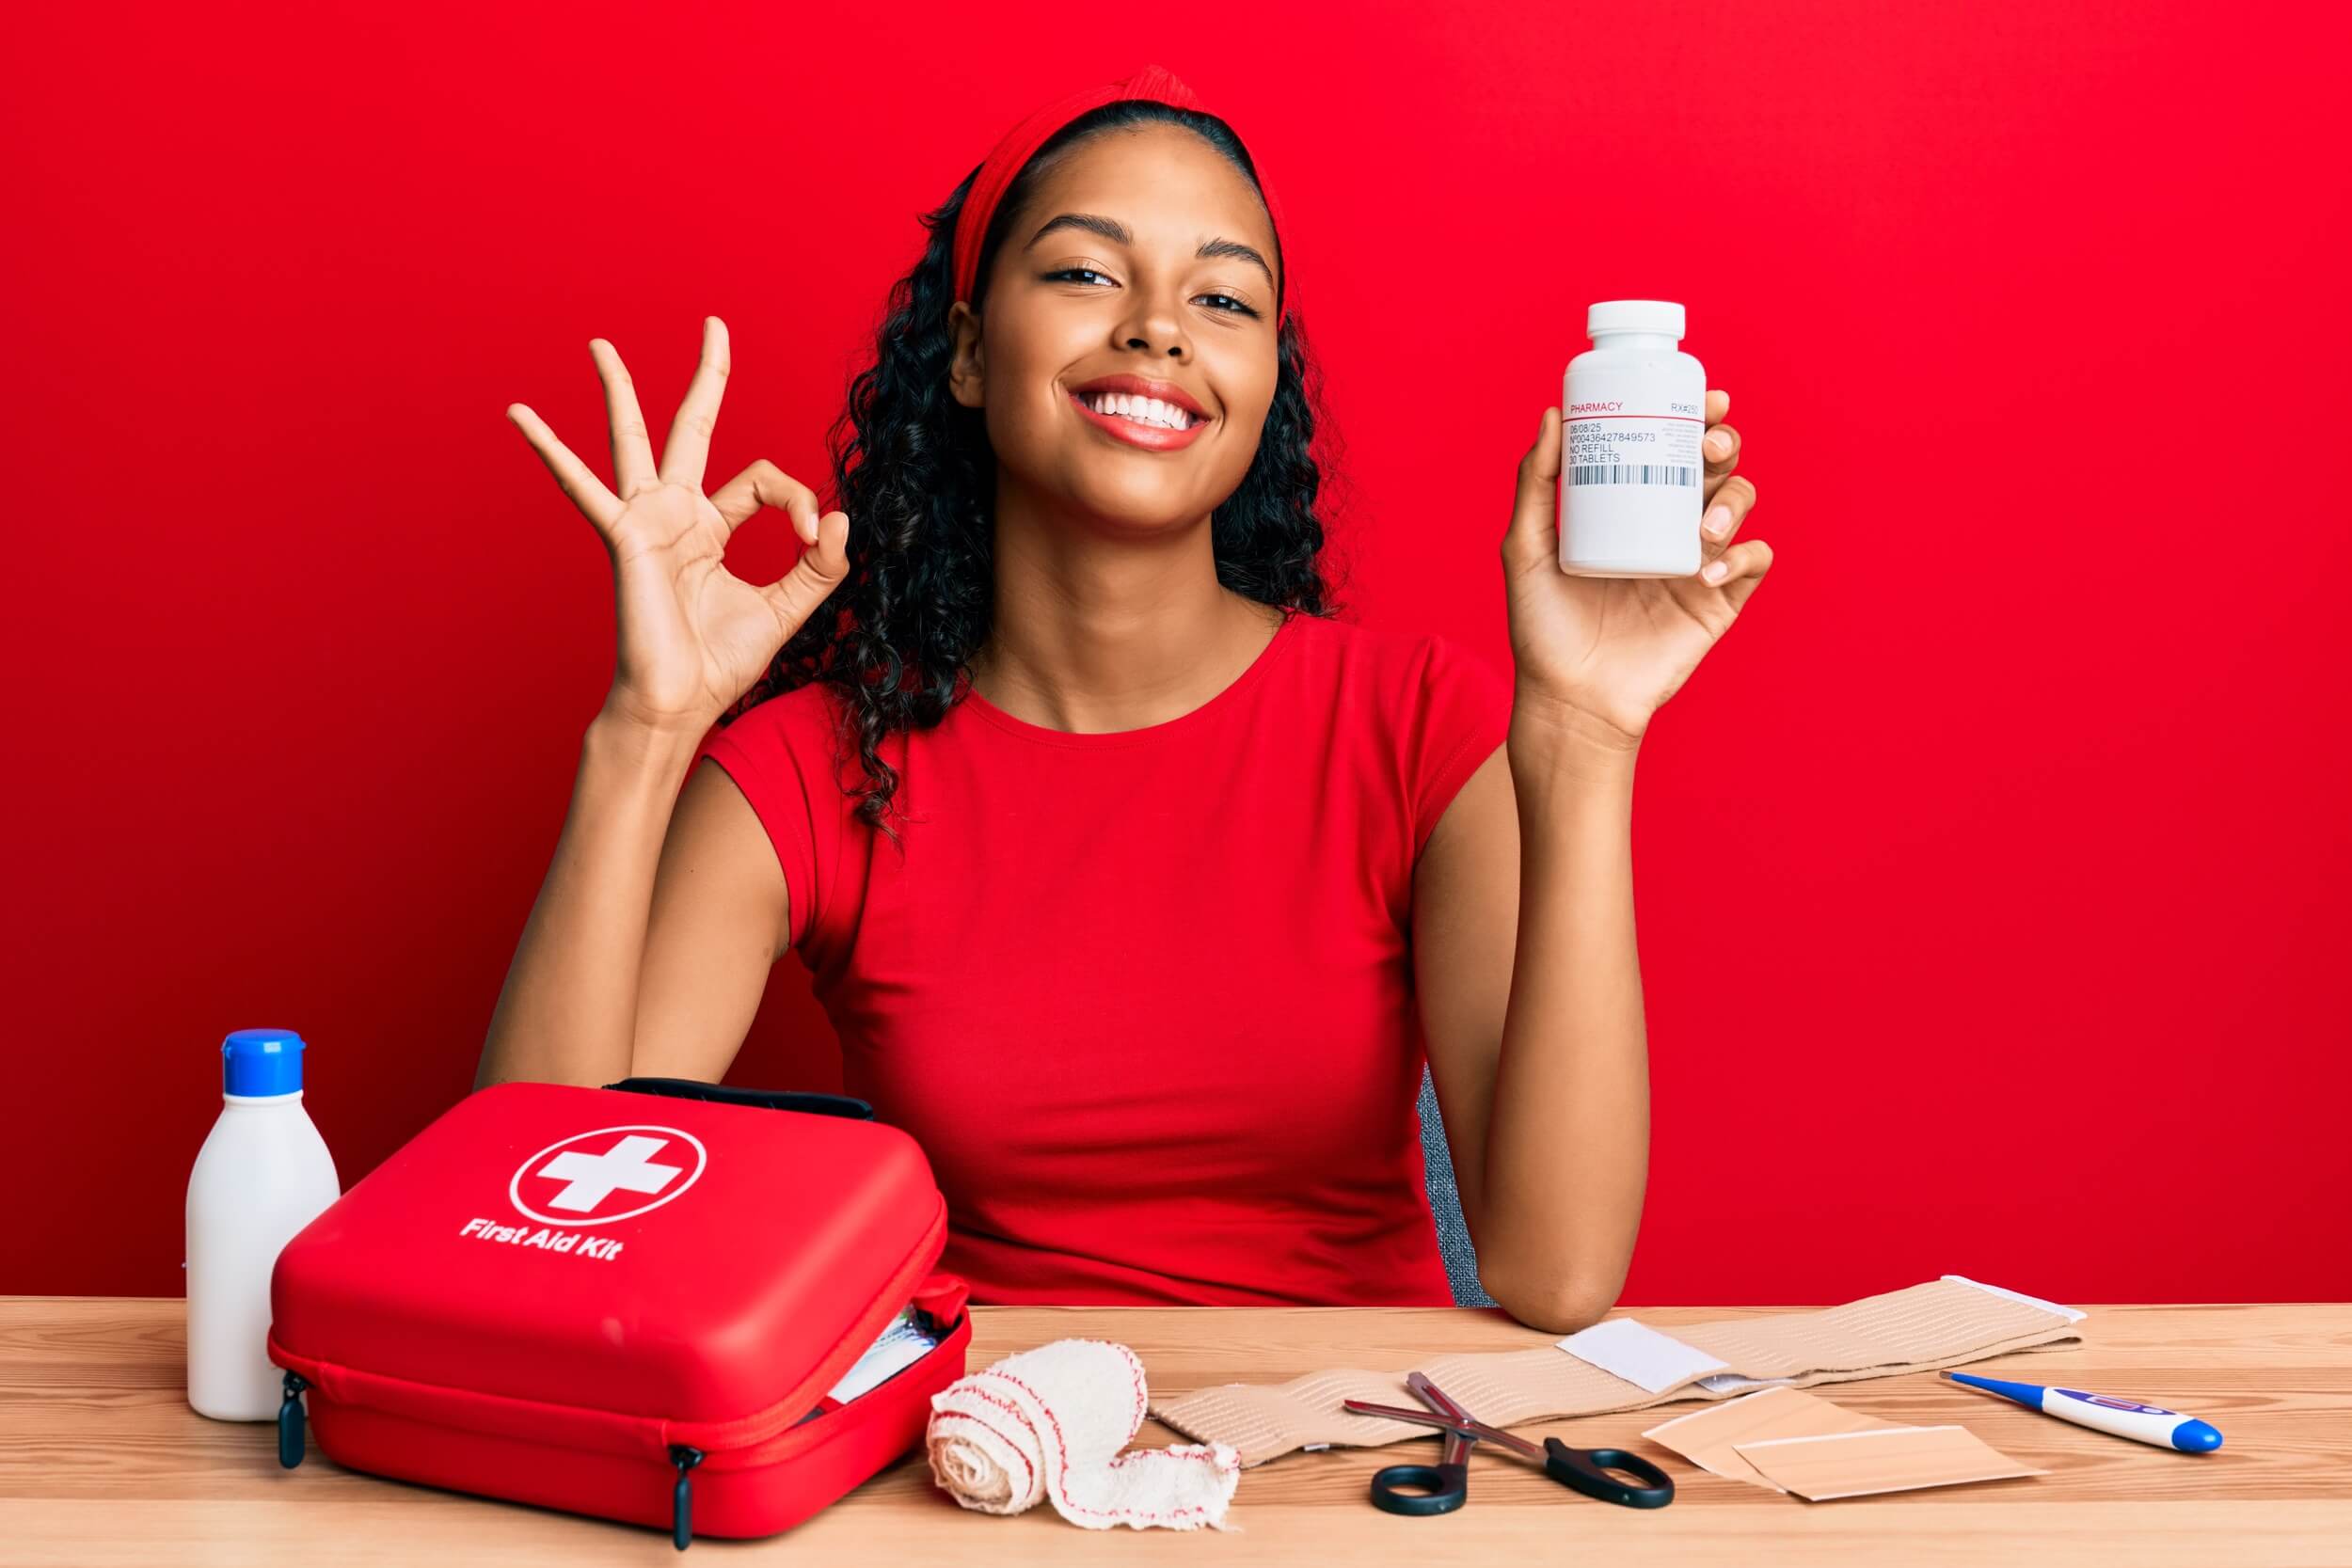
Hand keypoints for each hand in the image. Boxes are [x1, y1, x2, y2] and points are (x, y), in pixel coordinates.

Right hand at [506, 316, 848, 733]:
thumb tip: (845, 517)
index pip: (764, 482)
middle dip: (707, 376)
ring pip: (633, 439)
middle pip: (692, 427)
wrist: (679, 702)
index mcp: (711, 527)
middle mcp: (676, 514)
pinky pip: (582, 487)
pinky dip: (551, 451)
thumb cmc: (721, 663)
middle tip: (714, 323)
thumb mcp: (789, 608)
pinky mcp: (625, 537)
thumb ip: (822, 566)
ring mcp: (645, 521)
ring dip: (618, 390)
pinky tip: (521, 416)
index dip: (800, 502)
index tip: (817, 539)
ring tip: (600, 345)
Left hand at [1500, 388, 1768, 744]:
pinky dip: (1740, 555)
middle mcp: (1670, 527)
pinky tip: (1705, 568)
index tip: (1700, 395)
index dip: (1695, 416)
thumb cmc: (1542, 628)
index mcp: (1632, 506)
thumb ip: (1535, 485)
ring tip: (1701, 524)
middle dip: (1723, 442)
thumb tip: (1552, 415)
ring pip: (1740, 505)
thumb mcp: (1527, 549)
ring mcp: (1698, 563)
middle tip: (1709, 443)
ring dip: (1732, 499)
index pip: (1672, 446)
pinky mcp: (1718, 604)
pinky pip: (1752, 563)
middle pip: (1715, 466)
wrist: (1569, 698)